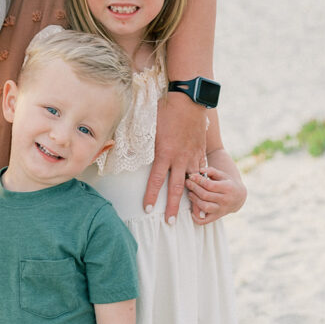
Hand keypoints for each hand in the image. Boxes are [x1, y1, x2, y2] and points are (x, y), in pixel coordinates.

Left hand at [143, 92, 206, 222]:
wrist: (188, 100)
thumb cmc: (165, 110)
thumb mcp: (148, 126)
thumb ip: (138, 140)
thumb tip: (121, 147)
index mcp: (164, 154)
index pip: (156, 181)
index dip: (151, 196)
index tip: (147, 210)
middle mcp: (180, 159)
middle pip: (176, 188)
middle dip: (172, 207)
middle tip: (170, 223)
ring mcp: (193, 156)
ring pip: (193, 183)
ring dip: (192, 199)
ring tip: (192, 213)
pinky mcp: (201, 151)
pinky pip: (202, 171)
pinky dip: (202, 183)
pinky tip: (203, 192)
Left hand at [187, 164, 245, 224]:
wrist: (238, 197)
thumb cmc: (227, 183)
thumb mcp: (222, 175)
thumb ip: (211, 171)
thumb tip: (200, 170)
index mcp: (228, 188)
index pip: (210, 185)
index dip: (199, 180)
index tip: (191, 176)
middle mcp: (225, 200)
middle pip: (206, 195)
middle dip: (194, 188)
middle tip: (187, 182)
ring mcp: (221, 210)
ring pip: (205, 207)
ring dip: (194, 200)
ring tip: (190, 193)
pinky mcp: (217, 217)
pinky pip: (206, 221)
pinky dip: (197, 218)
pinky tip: (192, 212)